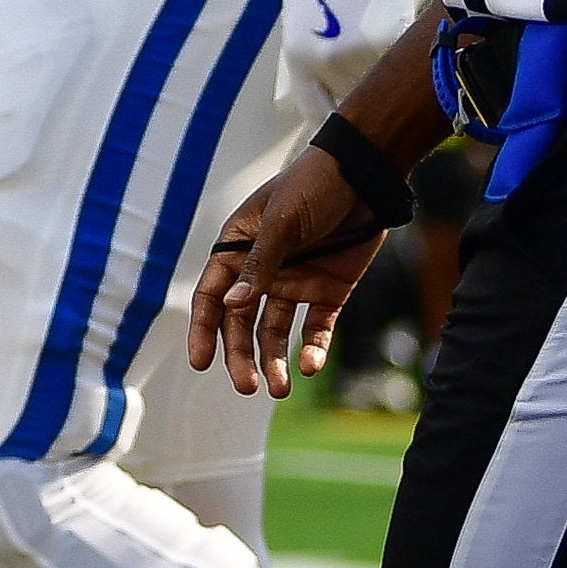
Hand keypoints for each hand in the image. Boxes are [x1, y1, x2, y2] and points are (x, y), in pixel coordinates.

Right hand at [186, 141, 391, 399]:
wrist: (366, 177)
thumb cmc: (313, 187)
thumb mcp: (282, 223)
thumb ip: (260, 265)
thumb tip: (231, 306)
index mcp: (239, 251)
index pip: (212, 296)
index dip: (203, 330)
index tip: (200, 362)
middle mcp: (262, 272)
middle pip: (242, 323)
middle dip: (242, 356)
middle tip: (247, 388)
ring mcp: (296, 283)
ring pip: (276, 332)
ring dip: (275, 361)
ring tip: (281, 390)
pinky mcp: (328, 292)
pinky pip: (316, 327)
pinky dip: (313, 348)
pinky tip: (310, 365)